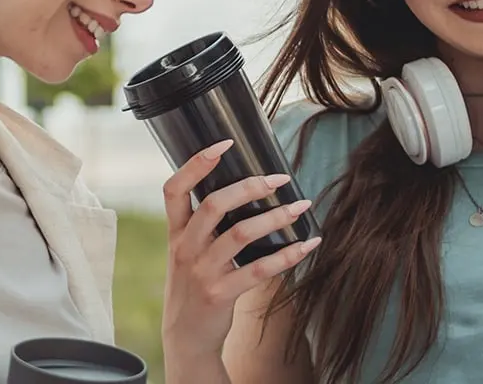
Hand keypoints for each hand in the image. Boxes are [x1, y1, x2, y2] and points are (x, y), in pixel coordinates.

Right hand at [158, 140, 321, 371]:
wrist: (185, 338)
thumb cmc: (193, 287)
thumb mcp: (185, 253)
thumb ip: (202, 226)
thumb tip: (240, 192)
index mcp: (176, 233)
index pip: (174, 189)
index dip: (196, 163)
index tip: (224, 143)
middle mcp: (185, 248)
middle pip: (213, 204)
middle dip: (249, 186)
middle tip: (279, 179)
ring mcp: (202, 272)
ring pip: (240, 233)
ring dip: (276, 217)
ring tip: (302, 207)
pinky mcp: (221, 293)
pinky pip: (259, 270)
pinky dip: (288, 256)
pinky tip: (308, 245)